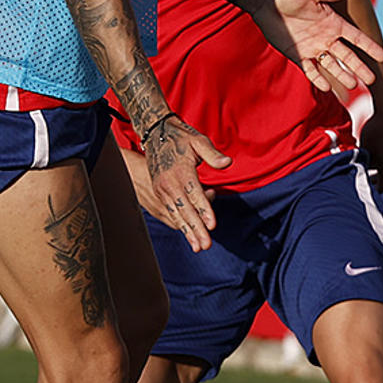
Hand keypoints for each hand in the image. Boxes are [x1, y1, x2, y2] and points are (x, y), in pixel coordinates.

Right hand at [142, 115, 230, 251]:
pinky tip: (189, 235)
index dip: (204, 210)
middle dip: (196, 229)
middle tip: (206, 245)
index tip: (212, 225)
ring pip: (176, 215)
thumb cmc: (180, 138)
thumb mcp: (198, 140)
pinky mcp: (159, 194)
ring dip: (188, 231)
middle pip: (185, 210)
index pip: (194, 194)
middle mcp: (168, 184)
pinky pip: (170, 213)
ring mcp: (161, 191)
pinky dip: (179, 224)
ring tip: (198, 246)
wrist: (155, 135)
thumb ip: (212, 154)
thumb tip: (227, 163)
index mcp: (180, 172)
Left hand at [255, 0, 382, 91]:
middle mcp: (327, 38)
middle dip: (360, 67)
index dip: (369, 47)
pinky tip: (326, 88)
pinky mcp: (298, 55)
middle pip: (347, 55)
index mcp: (334, 23)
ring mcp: (313, 48)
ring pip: (331, 65)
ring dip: (342, 75)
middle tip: (372, 80)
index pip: (356, 38)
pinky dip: (318, 79)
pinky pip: (310, 70)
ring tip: (353, 85)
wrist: (267, 4)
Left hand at [361, 84, 382, 192]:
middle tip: (361, 172)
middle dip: (374, 174)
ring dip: (378, 161)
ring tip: (365, 155)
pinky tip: (373, 142)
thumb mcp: (363, 147)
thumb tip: (351, 168)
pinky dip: (382, 151)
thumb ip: (359, 160)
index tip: (366, 189)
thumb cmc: (376, 129)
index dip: (375, 191)